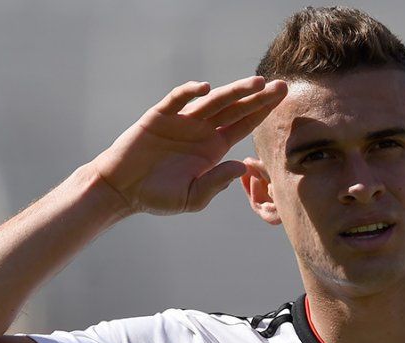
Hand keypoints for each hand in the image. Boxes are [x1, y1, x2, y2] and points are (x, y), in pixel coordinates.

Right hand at [90, 76, 287, 215]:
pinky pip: (177, 100)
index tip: (282, 101)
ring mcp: (182, 121)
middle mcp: (202, 130)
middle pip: (235, 109)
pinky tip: (205, 89)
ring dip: (234, 91)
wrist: (122, 189)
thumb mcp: (192, 198)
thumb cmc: (158, 196)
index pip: (244, 126)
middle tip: (282, 86)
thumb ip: (216, 183)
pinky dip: (189, 92)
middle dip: (258, 97)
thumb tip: (241, 166)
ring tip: (256, 83)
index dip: (263, 113)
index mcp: (214, 148)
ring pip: (212, 101)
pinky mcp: (160, 116)